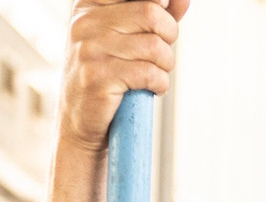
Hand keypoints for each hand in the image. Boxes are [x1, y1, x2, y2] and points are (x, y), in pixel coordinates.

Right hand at [41, 0, 189, 201]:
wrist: (81, 125)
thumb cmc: (108, 80)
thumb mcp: (126, 42)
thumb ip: (154, 18)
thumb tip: (183, 0)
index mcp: (89, 6)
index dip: (160, 7)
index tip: (161, 26)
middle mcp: (85, 23)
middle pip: (152, 13)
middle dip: (169, 37)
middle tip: (161, 57)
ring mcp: (89, 50)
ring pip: (155, 46)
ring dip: (165, 65)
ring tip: (154, 76)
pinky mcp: (98, 77)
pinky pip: (149, 73)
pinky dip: (160, 84)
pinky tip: (151, 90)